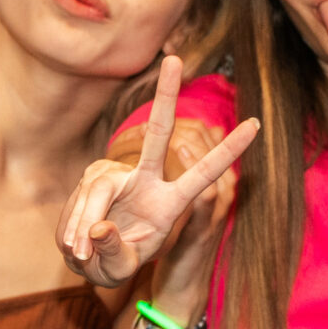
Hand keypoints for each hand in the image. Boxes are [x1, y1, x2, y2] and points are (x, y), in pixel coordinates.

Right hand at [57, 57, 258, 289]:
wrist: (88, 264)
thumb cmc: (115, 265)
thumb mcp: (118, 271)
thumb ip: (114, 251)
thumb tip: (99, 226)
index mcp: (170, 203)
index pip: (204, 174)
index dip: (229, 150)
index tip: (256, 124)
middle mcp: (146, 181)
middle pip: (157, 134)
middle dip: (165, 96)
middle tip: (174, 58)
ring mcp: (117, 176)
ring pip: (98, 190)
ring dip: (83, 224)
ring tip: (79, 255)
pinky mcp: (92, 177)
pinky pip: (80, 199)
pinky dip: (71, 226)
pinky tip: (73, 245)